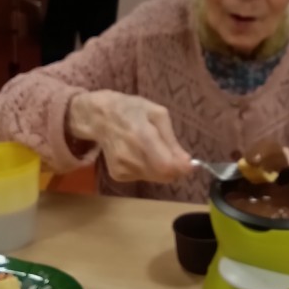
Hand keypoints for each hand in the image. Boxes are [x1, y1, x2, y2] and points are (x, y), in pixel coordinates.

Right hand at [67, 90, 192, 183]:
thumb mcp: (157, 114)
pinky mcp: (117, 175)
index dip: (181, 168)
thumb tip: (186, 162)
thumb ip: (172, 140)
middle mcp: (130, 156)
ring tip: (150, 148)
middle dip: (173, 168)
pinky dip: (147, 169)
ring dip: (160, 168)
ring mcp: (122, 168)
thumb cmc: (132, 110)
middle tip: (171, 153)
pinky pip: (143, 178)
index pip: (166, 166)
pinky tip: (139, 154)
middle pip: (163, 175)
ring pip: (155, 178)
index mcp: (141, 136)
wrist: (99, 117)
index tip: (189, 164)